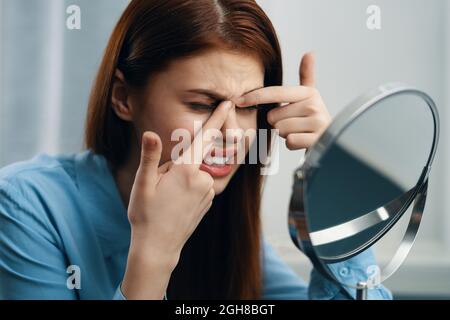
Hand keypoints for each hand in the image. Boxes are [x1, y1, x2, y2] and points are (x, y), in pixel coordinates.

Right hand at [122, 101, 232, 298]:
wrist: (158, 247)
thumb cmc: (146, 214)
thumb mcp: (143, 184)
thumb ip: (150, 156)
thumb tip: (150, 133)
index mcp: (186, 170)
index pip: (204, 138)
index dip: (216, 119)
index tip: (228, 104)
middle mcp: (203, 179)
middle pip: (192, 157)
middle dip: (177, 163)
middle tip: (161, 185)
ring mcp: (208, 192)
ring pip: (195, 172)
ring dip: (182, 175)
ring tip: (167, 195)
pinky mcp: (209, 201)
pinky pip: (199, 184)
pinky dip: (188, 185)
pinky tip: (175, 201)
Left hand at [236, 52, 330, 149]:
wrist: (333, 138)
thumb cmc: (313, 117)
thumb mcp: (310, 96)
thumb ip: (306, 75)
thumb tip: (309, 52)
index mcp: (308, 92)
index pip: (275, 93)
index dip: (254, 96)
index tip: (238, 100)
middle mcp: (314, 105)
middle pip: (274, 117)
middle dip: (279, 124)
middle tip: (294, 123)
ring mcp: (317, 123)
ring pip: (280, 130)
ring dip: (286, 134)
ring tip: (299, 131)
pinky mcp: (316, 140)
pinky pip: (290, 142)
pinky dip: (293, 144)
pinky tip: (303, 140)